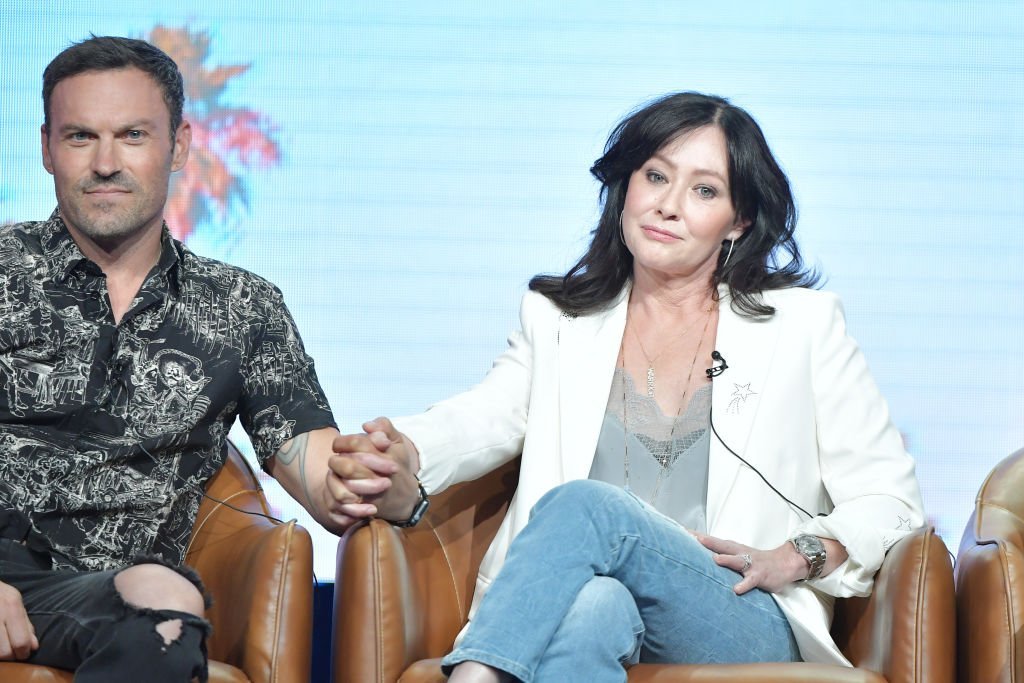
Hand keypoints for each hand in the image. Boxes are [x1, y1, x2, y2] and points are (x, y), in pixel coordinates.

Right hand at [0, 580, 37, 659]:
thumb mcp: (15, 600)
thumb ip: (25, 623)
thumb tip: (33, 646)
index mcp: (11, 607)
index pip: (20, 641)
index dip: (24, 652)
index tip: (23, 653)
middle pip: (4, 652)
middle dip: (10, 656)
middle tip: (12, 653)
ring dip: (0, 654)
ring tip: (2, 645)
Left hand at [332, 417, 420, 522]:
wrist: (406, 495)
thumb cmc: (398, 463)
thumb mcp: (397, 441)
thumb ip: (384, 426)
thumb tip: (366, 425)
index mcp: (385, 453)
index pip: (356, 443)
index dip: (342, 442)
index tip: (339, 445)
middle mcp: (380, 472)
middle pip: (348, 465)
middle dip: (338, 461)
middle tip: (338, 460)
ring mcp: (375, 490)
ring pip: (345, 484)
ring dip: (338, 477)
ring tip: (339, 472)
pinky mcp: (370, 504)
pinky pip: (347, 500)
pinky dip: (341, 492)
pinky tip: (343, 485)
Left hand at [694, 532, 808, 594]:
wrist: (785, 563)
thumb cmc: (757, 560)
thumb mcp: (738, 555)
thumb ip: (722, 555)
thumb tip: (699, 557)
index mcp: (733, 548)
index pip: (713, 541)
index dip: (698, 536)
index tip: (681, 531)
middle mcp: (740, 553)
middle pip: (722, 546)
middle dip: (708, 542)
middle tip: (693, 538)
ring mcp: (750, 564)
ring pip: (737, 561)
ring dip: (727, 560)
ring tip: (715, 559)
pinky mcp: (760, 576)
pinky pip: (751, 581)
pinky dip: (744, 584)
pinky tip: (736, 590)